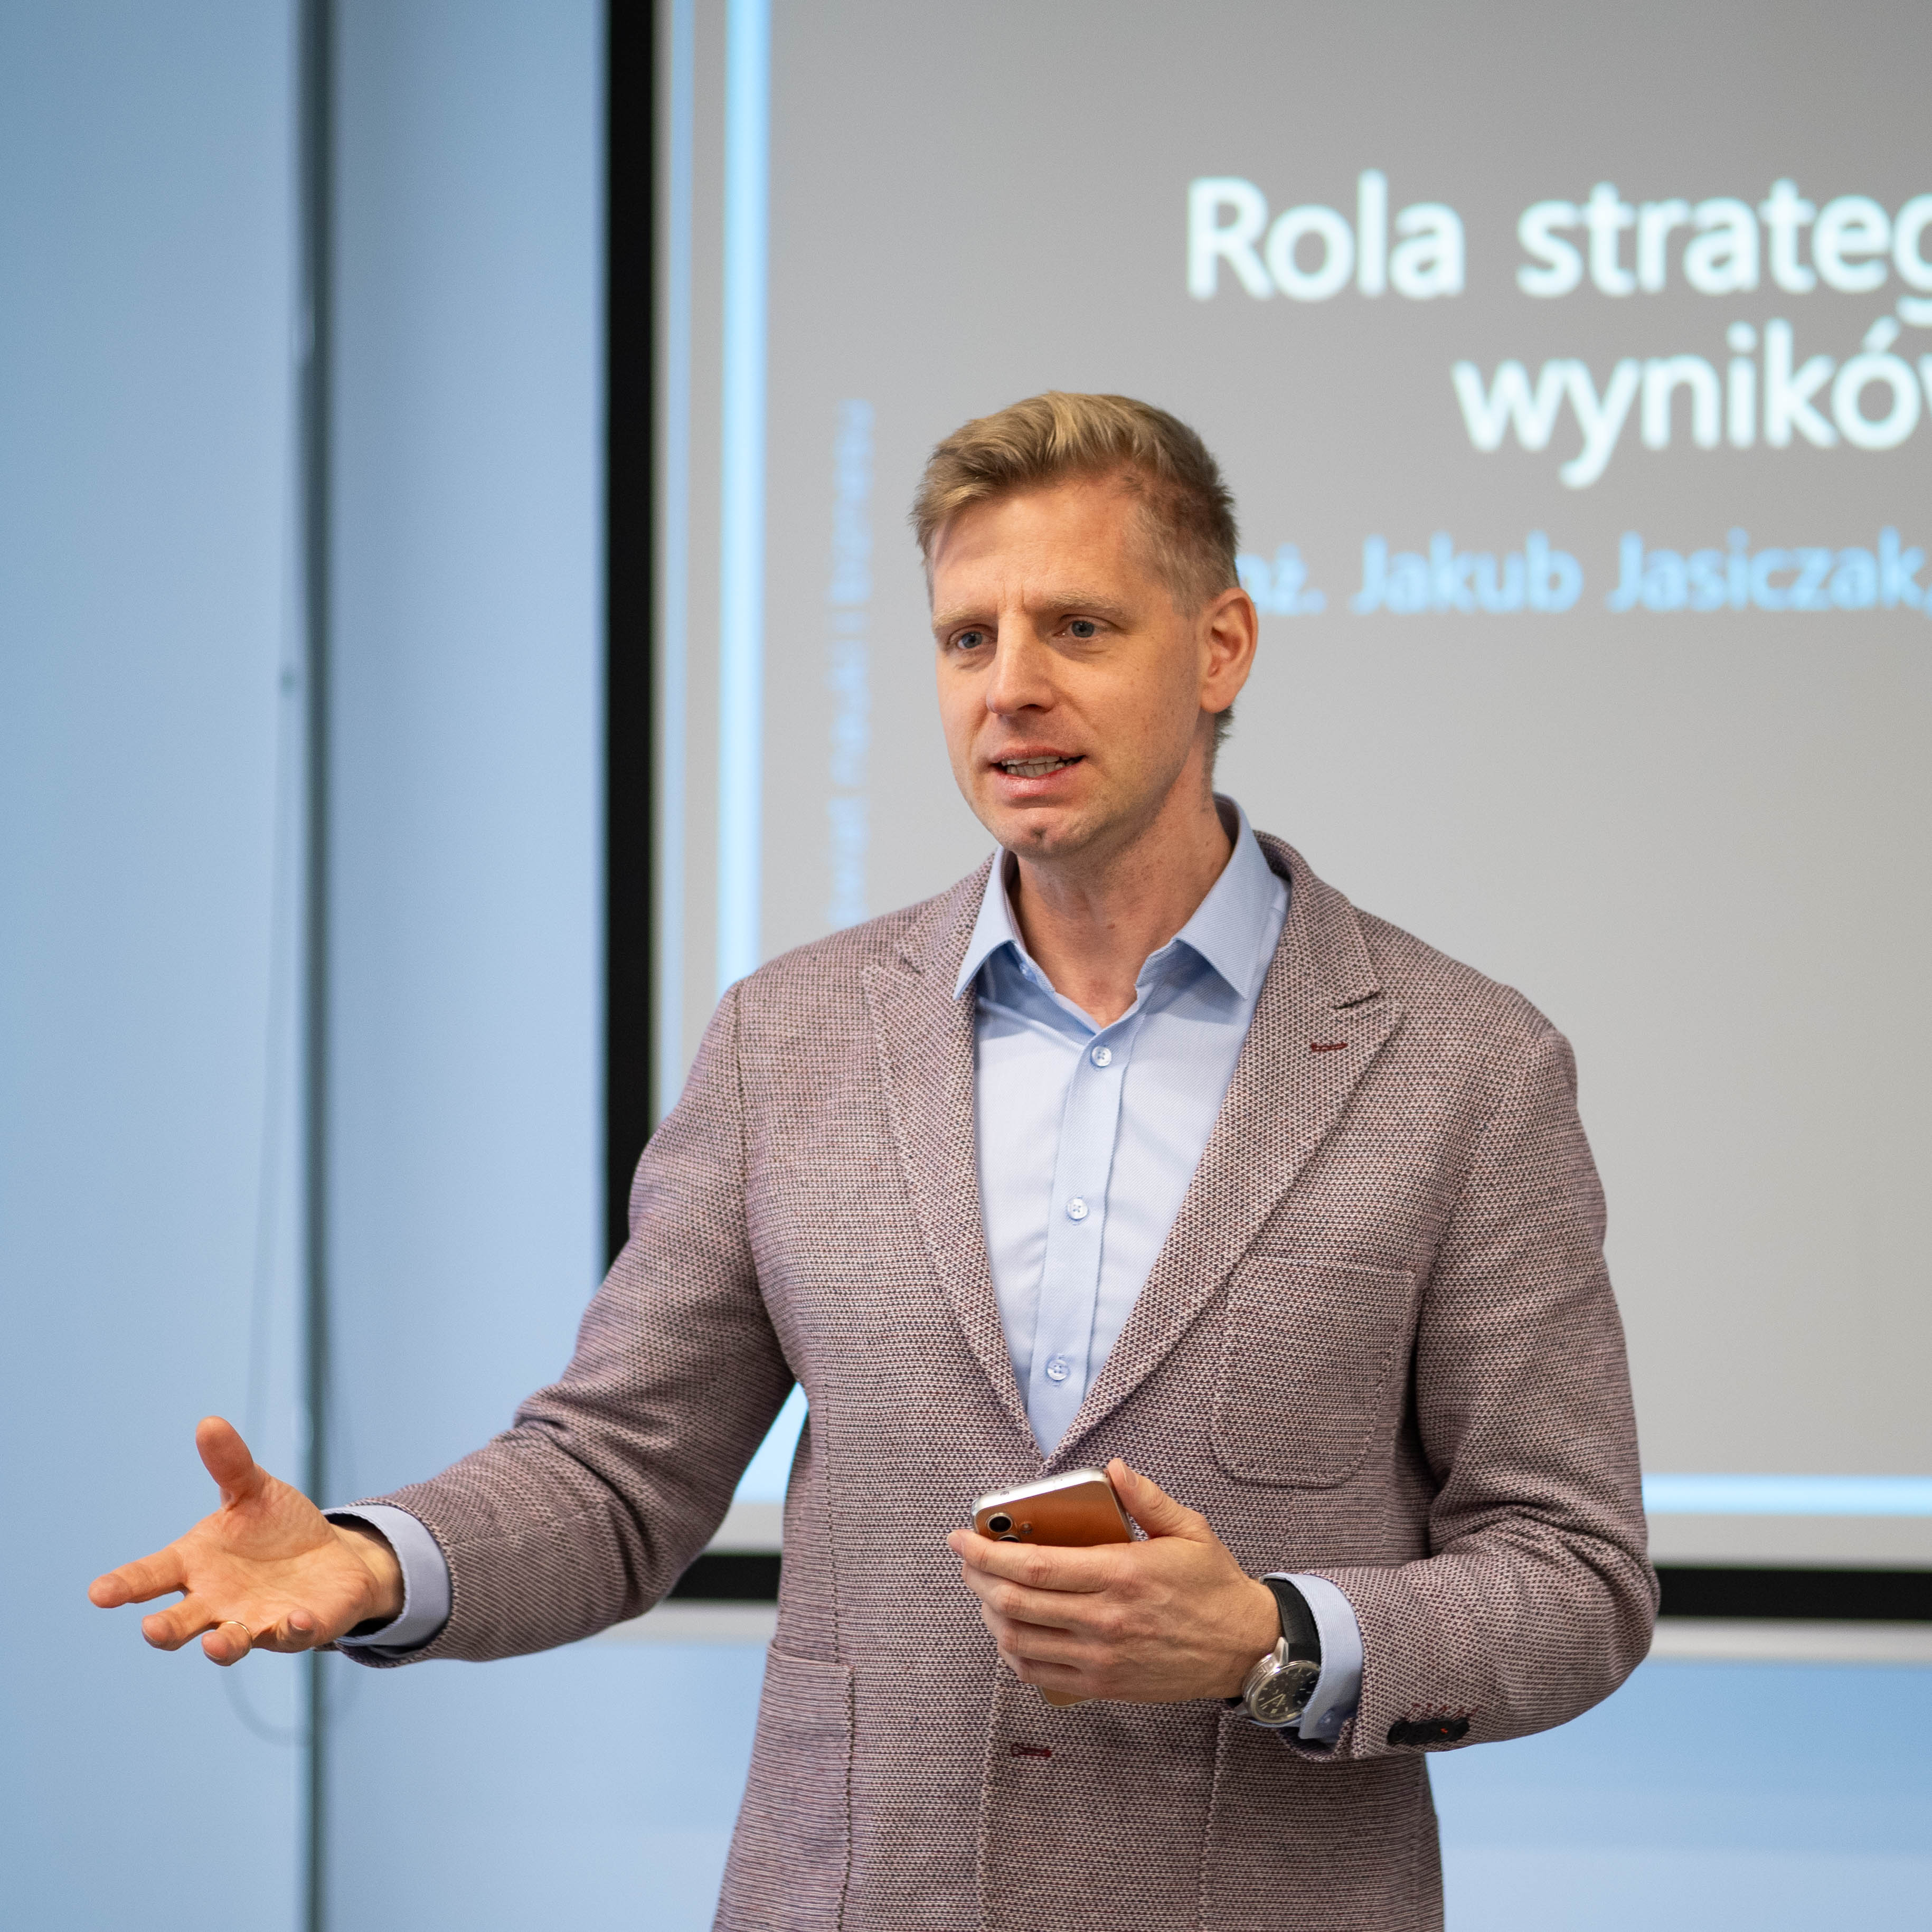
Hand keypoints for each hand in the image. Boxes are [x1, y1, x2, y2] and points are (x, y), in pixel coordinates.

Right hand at [87, 1416, 404, 1664]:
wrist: (329, 1558)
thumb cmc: (275, 1527)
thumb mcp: (254, 1490)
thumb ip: (231, 1465)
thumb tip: (209, 1423)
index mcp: (196, 1564)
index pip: (150, 1576)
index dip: (124, 1585)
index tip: (98, 1592)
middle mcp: (217, 1602)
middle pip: (181, 1623)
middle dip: (165, 1629)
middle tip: (151, 1629)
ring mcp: (255, 1621)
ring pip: (230, 1643)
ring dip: (222, 1646)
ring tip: (213, 1646)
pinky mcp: (297, 1629)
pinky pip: (292, 1634)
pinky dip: (293, 1629)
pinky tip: (297, 1618)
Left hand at [946, 1459, 1279, 1705]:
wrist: (1245, 1648)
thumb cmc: (1214, 1586)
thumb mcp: (1189, 1529)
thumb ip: (1147, 1498)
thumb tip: (1114, 1468)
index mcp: (1121, 1573)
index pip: (1034, 1565)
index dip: (986, 1552)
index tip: (962, 1538)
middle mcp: (1105, 1618)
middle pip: (1015, 1602)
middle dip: (978, 1578)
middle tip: (967, 1560)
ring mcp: (1101, 1657)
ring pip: (1019, 1640)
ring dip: (990, 1614)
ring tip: (986, 1591)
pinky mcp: (1103, 1684)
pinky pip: (1038, 1673)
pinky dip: (1013, 1652)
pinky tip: (1012, 1631)